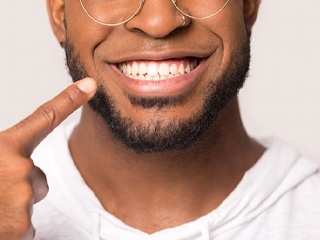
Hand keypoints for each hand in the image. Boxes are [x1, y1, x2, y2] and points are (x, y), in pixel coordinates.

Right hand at [0, 78, 96, 239]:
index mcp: (3, 146)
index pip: (45, 117)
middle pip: (38, 176)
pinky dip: (11, 228)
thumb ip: (4, 152)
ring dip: (14, 206)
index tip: (90, 84)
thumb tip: (18, 156)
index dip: (70, 99)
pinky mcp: (21, 227)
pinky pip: (25, 225)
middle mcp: (17, 168)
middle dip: (20, 185)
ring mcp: (21, 197)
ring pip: (32, 198)